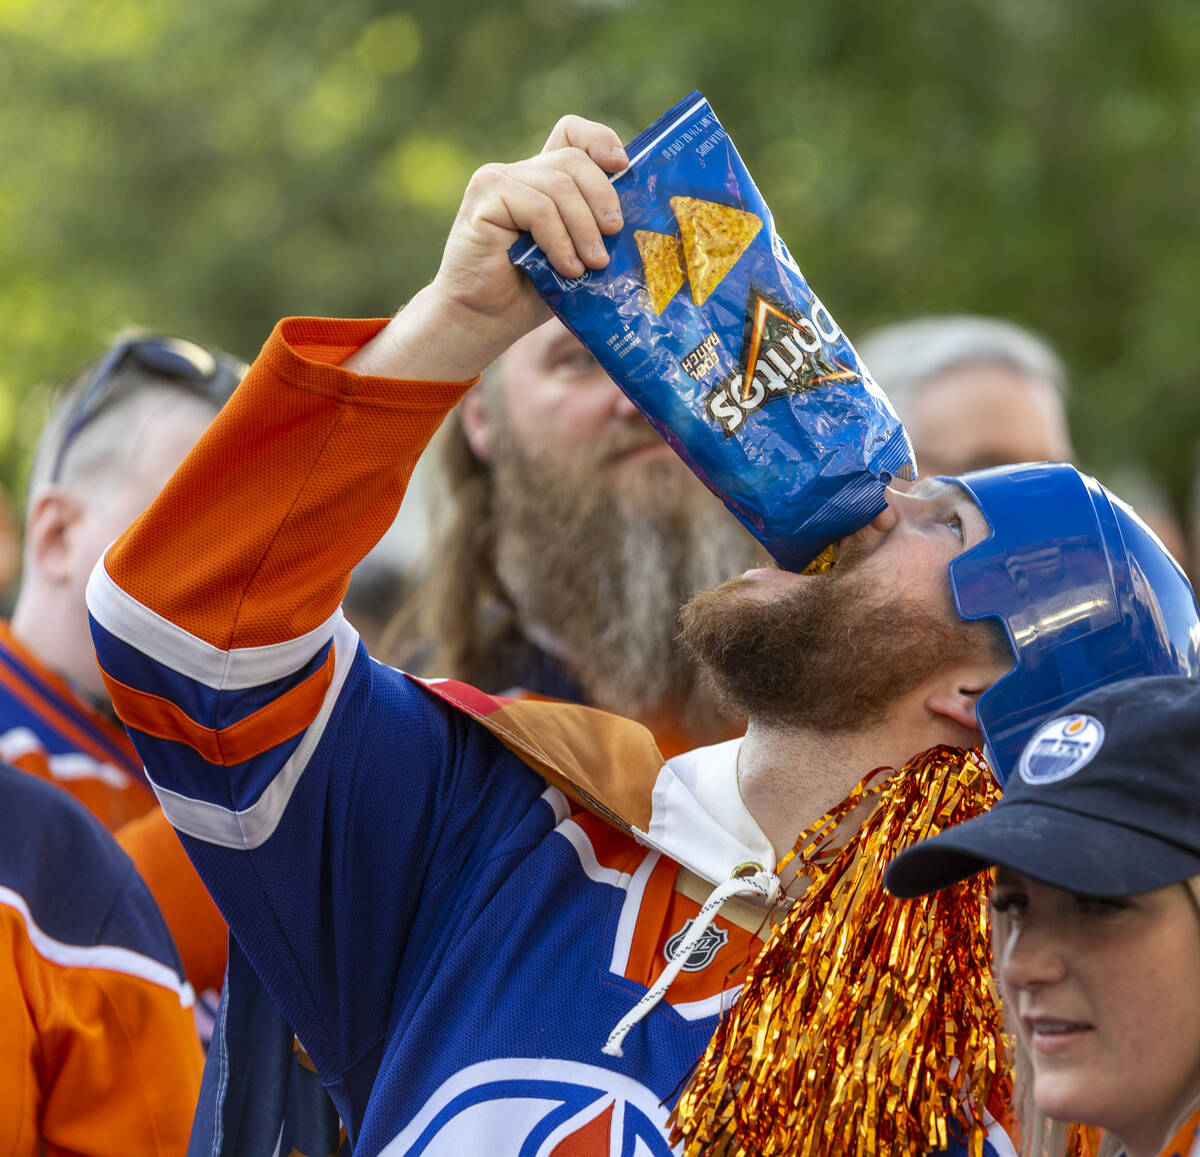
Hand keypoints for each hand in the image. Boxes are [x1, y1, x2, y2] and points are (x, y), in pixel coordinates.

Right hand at [346, 117, 626, 381]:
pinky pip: (539, 208)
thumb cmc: (531, 294)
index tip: (622, 167)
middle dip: (603, 197)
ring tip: (592, 264)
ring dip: (584, 228)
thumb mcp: (576, 256)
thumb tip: (640, 222)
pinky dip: (559, 239)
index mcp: (544, 180)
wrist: (485, 320)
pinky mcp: (485, 197)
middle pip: (575, 159)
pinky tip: (566, 267)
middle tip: (614, 235)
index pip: (573, 133)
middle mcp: (521, 173)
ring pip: (560, 185)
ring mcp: (499, 180)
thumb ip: (596, 230)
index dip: (600, 140)